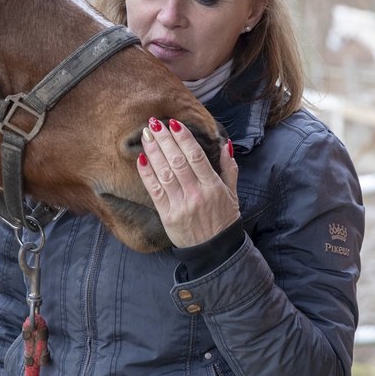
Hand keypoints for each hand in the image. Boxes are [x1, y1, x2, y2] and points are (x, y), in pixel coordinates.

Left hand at [137, 117, 239, 247]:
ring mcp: (180, 205)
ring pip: (164, 173)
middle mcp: (196, 194)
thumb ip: (229, 169)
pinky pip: (155, 191)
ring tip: (145, 135)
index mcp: (213, 186)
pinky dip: (147, 174)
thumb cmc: (224, 219)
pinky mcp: (167, 215)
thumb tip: (225, 145)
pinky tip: (141, 159)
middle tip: (153, 123)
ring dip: (153, 152)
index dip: (184, 138)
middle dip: (164, 140)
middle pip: (177, 161)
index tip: (174, 123)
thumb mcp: (233, 194)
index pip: (196, 156)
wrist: (215, 252)